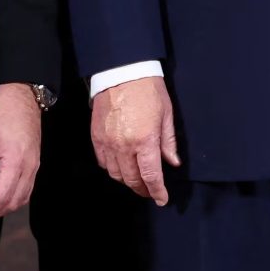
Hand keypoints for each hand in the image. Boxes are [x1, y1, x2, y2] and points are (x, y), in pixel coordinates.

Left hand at [0, 84, 44, 218]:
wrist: (22, 94)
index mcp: (15, 160)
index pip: (2, 197)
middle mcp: (29, 166)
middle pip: (14, 202)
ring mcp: (35, 165)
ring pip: (22, 199)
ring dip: (3, 207)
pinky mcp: (36, 163)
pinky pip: (27, 189)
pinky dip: (13, 198)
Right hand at [91, 76, 178, 204]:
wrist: (122, 71)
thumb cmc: (148, 90)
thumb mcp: (166, 114)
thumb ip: (168, 142)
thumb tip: (173, 162)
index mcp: (145, 141)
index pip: (151, 176)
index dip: (157, 191)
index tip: (162, 199)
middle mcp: (124, 146)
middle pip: (132, 179)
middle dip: (143, 189)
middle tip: (150, 191)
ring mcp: (108, 143)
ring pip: (116, 174)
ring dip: (127, 180)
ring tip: (137, 179)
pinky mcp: (96, 137)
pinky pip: (103, 162)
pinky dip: (113, 169)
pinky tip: (121, 166)